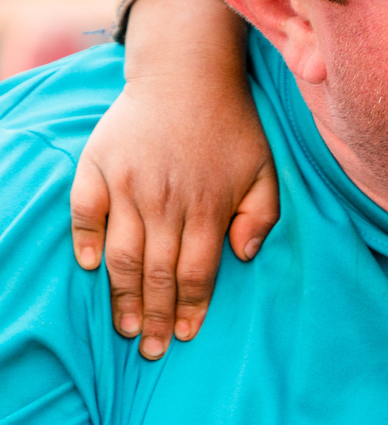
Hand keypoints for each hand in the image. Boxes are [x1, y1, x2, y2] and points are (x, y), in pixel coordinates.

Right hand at [69, 0, 278, 359]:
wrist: (187, 74)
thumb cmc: (230, 126)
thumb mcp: (265, 168)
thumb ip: (262, 215)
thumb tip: (243, 257)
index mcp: (209, 205)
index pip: (196, 272)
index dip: (190, 309)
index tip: (184, 336)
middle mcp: (166, 200)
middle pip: (158, 273)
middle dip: (155, 318)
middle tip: (150, 350)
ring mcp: (129, 183)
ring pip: (122, 253)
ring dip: (122, 296)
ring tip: (125, 327)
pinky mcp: (99, 166)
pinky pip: (84, 211)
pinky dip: (85, 240)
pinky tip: (90, 267)